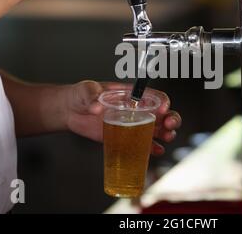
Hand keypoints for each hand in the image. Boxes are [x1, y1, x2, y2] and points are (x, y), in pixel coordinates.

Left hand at [62, 81, 180, 154]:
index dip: (162, 101)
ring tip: (167, 138)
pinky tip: (156, 151)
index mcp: (131, 95)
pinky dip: (152, 148)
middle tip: (169, 124)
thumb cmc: (81, 95)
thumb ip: (91, 95)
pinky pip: (144, 144)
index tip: (162, 108)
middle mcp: (136, 109)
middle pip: (162, 113)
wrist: (70, 111)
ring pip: (158, 129)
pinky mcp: (125, 137)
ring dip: (166, 134)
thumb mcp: (85, 90)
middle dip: (171, 118)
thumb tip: (97, 106)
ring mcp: (132, 124)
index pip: (154, 96)